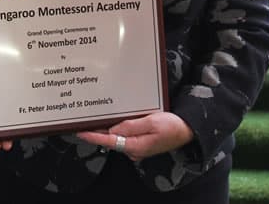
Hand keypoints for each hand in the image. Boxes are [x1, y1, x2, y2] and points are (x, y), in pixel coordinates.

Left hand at [76, 112, 193, 160]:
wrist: (188, 130)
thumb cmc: (173, 126)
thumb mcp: (152, 122)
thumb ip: (131, 126)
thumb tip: (113, 130)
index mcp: (136, 145)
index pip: (109, 141)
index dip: (93, 136)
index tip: (80, 132)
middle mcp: (134, 149)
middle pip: (110, 140)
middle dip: (96, 131)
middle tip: (81, 122)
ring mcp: (137, 147)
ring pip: (117, 137)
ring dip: (105, 129)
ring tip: (92, 120)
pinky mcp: (140, 142)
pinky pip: (124, 135)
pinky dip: (116, 128)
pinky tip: (111, 121)